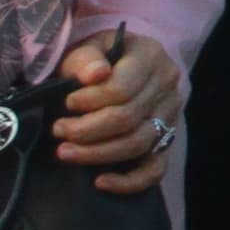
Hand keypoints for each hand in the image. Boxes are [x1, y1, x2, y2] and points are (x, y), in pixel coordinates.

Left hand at [50, 28, 184, 192]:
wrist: (118, 66)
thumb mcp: (88, 47)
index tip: (66, 104)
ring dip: (97, 154)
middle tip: (58, 131)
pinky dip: (128, 182)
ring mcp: (170, 116)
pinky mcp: (166, 141)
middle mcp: (167, 87)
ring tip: (65, 152)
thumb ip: (87, 58)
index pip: (122, 88)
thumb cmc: (97, 59)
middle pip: (128, 119)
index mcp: (151, 56)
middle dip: (87, 130)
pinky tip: (100, 182)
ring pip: (138, 144)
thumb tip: (95, 74)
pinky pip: (155, 169)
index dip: (90, 101)